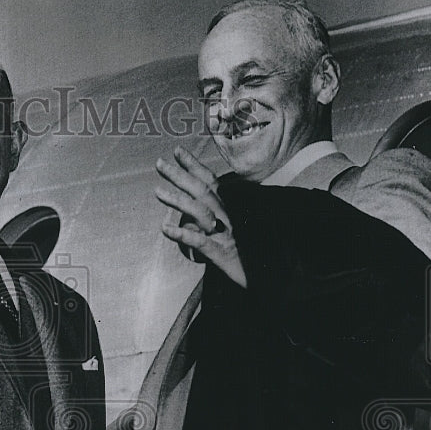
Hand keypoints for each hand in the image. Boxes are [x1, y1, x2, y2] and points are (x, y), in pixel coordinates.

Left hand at [155, 144, 246, 287]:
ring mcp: (226, 235)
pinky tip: (165, 229)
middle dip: (181, 176)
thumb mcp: (234, 231)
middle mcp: (229, 217)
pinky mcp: (223, 255)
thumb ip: (218, 217)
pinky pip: (201, 243)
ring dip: (178, 200)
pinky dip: (183, 235)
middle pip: (203, 192)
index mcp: (232, 209)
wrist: (273, 279)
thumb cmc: (252, 254)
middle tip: (159, 164)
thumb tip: (195, 213)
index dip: (194, 166)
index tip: (177, 151)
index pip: (211, 182)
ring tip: (157, 191)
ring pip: (201, 213)